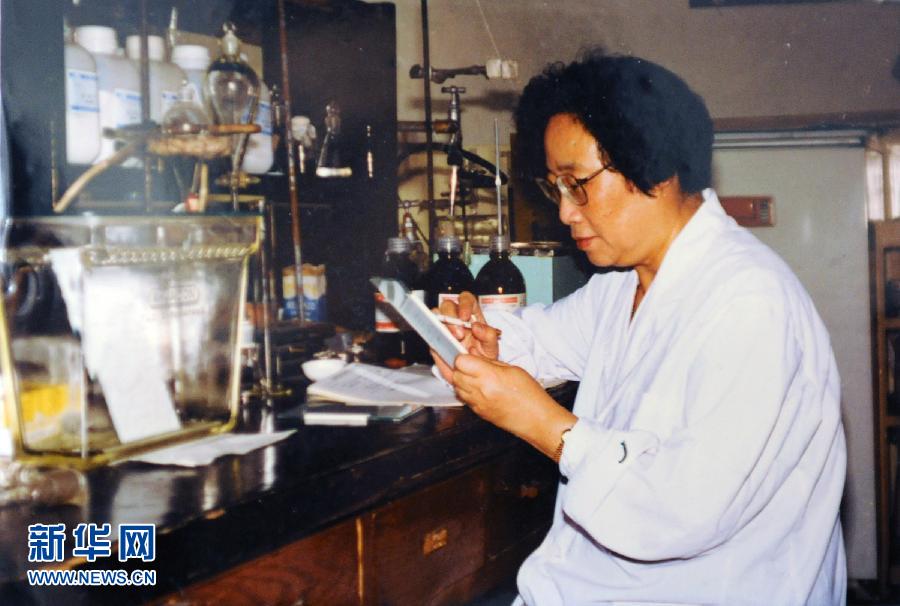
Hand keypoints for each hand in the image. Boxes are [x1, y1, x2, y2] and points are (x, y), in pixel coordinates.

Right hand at [431, 291, 500, 380]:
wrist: (473, 371)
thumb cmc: (483, 355)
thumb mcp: (491, 347)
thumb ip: (489, 335)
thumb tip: (477, 326)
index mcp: (471, 314)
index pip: (466, 299)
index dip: (464, 304)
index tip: (465, 317)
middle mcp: (455, 317)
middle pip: (447, 305)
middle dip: (451, 317)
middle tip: (459, 335)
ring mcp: (443, 326)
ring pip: (435, 315)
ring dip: (441, 325)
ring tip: (450, 340)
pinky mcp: (434, 337)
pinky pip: (429, 331)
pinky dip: (433, 335)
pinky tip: (441, 344)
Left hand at [451, 354, 575, 456]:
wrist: (536, 419)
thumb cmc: (530, 395)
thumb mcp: (512, 369)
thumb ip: (490, 362)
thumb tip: (475, 357)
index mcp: (489, 376)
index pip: (460, 361)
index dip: (462, 356)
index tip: (468, 355)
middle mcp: (480, 390)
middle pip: (455, 374)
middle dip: (460, 367)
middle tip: (470, 364)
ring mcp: (477, 403)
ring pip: (456, 386)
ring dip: (461, 379)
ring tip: (474, 376)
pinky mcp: (478, 412)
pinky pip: (464, 398)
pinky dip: (466, 391)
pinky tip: (478, 388)